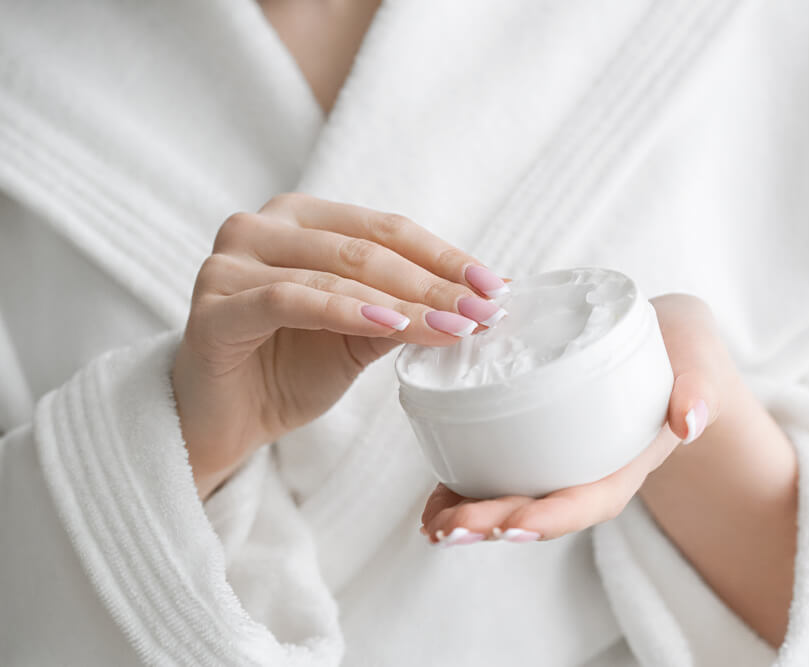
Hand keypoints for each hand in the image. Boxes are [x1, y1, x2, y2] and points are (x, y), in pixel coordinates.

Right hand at [172, 194, 508, 497]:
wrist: (224, 421)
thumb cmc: (290, 369)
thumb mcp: (362, 335)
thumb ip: (407, 310)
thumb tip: (485, 299)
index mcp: (301, 220)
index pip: (387, 229)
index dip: (445, 256)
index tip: (497, 286)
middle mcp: (262, 226)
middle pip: (366, 248)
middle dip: (434, 283)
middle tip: (484, 312)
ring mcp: (231, 261)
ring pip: (335, 271)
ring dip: (403, 302)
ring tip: (453, 327)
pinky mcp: (214, 305)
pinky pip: (290, 299)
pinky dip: (345, 311)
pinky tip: (389, 327)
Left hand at [420, 294, 737, 544]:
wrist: (667, 341)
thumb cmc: (682, 350)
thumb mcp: (697, 359)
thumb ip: (698, 386)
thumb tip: (688, 421)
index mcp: (626, 460)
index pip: (590, 500)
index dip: (551, 517)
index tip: (511, 526)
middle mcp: (589, 470)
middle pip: (541, 508)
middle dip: (495, 523)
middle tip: (449, 528)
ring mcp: (560, 460)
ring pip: (513, 498)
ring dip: (471, 516)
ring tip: (432, 525)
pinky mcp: (535, 441)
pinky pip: (496, 472)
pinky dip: (462, 491)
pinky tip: (431, 507)